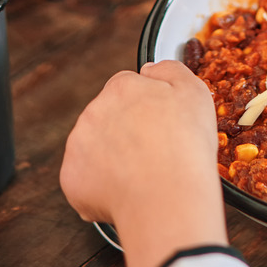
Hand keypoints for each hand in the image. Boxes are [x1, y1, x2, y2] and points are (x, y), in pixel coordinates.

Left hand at [60, 60, 226, 266]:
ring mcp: (79, 145)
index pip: (127, 87)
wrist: (167, 198)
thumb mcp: (195, 92)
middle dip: (128, 130)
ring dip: (114, 156)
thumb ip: (171, 70)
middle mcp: (94, 111)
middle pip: (109, 117)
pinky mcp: (71, 178)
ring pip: (96, 147)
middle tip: (156, 151)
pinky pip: (87, 179)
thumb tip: (150, 69)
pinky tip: (129, 190)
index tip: (161, 124)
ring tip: (144, 174)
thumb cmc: (186, 147)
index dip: (147, 106)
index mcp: (122, 87)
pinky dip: (104, 185)